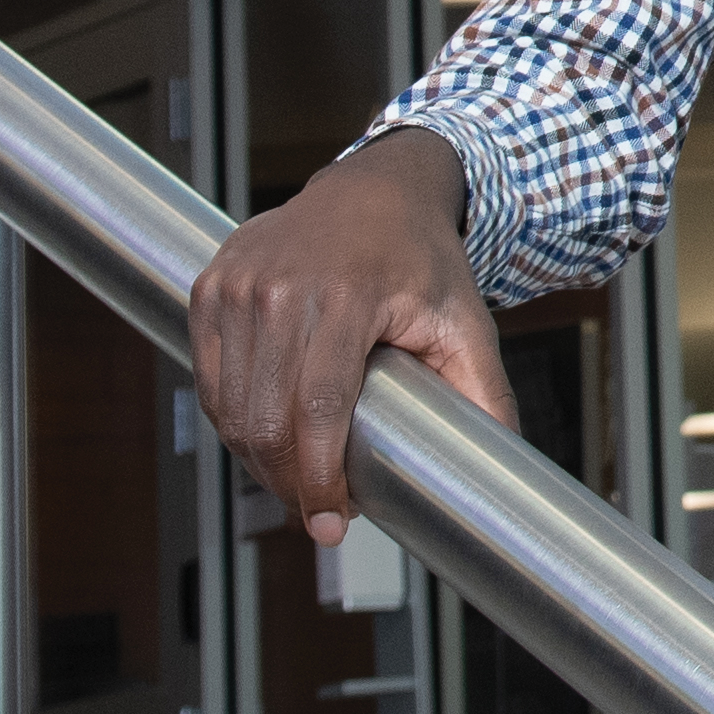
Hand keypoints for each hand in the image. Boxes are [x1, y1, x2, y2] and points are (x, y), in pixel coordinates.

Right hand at [188, 128, 516, 544]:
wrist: (375, 189)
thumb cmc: (421, 256)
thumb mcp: (465, 320)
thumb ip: (484, 391)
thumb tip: (501, 460)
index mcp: (346, 295)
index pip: (317, 409)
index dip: (319, 478)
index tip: (331, 524)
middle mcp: (282, 288)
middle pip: (266, 419)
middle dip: (288, 482)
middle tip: (318, 509)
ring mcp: (239, 286)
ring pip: (231, 409)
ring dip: (257, 459)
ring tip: (296, 476)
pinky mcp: (211, 288)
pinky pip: (211, 381)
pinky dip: (233, 420)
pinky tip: (265, 435)